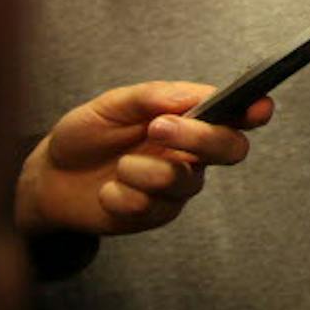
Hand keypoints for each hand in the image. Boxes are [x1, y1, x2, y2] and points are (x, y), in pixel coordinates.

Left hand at [14, 82, 268, 235]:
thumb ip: (153, 97)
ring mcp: (177, 187)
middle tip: (158, 127)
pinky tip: (107, 191)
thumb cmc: (87, 133)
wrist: (51, 176)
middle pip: (230, 149)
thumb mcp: (113, 105)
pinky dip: (121, 196)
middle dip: (199, 138)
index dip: (254, 111)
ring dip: (144, 171)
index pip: (235, 115)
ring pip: (184, 182)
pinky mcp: (156, 214)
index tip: (258, 108)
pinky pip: (151, 207)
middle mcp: (192, 154)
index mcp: (190, 120)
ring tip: (118, 167)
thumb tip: (194, 94)